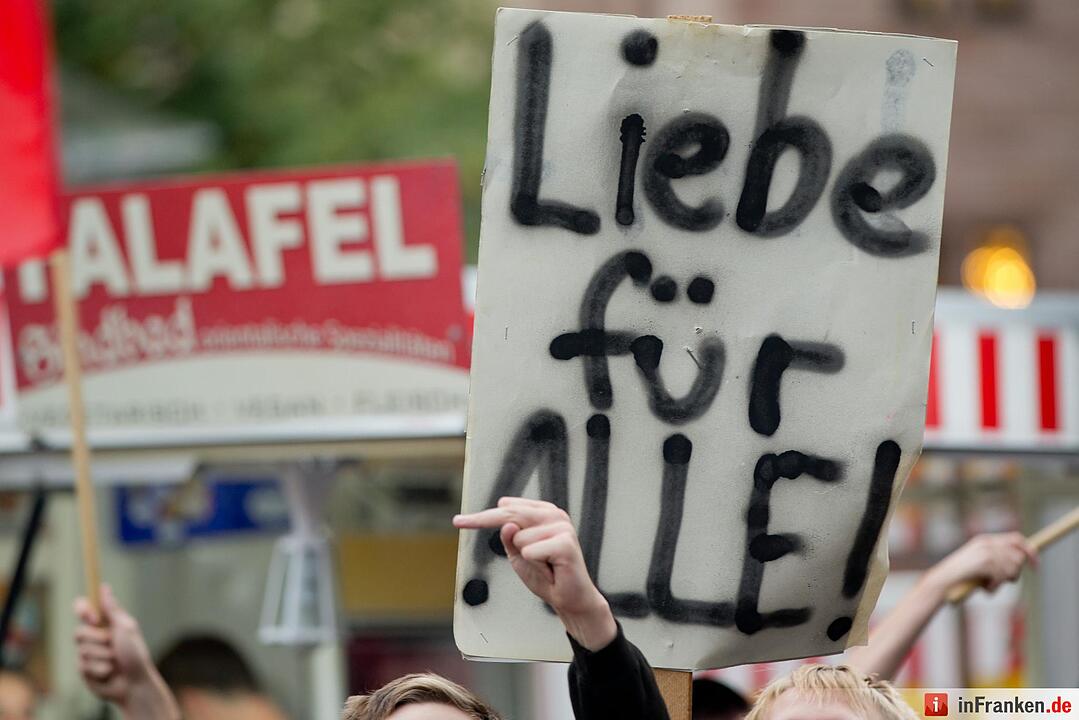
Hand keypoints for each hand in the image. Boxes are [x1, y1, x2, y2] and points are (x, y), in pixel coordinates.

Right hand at [74, 585, 180, 719]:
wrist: (134, 683)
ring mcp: (87, 654)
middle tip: (112, 644)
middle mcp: (94, 637)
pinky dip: (100, 668)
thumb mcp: (126, 628)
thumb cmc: (135, 653)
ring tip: (115, 661)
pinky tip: (109, 672)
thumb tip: (104, 587)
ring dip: (103, 655)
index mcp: (105, 624)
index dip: (83, 611)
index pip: (83, 610)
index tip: (93, 618)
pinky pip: (83, 665)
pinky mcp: (84, 670)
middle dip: (97, 639)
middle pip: (78, 631)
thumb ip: (112, 610)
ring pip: (82, 649)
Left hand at [454, 497, 616, 649]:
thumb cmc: (546, 576)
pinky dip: (535, 564)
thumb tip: (507, 525)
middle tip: (461, 525)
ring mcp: (561, 526)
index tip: (457, 521)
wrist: (570, 599)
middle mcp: (553, 514)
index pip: (507, 510)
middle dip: (483, 521)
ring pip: (519, 537)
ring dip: (527, 558)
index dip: (481, 517)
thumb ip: (510, 540)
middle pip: (509, 514)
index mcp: (543, 513)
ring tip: (544, 566)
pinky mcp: (566, 542)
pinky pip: (530, 551)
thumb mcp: (519, 557)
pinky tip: (551, 569)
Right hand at [927, 532, 1037, 595]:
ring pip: (1013, 567)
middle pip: (1018, 555)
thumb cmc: (961, 578)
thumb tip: (1020, 563)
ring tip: (989, 586)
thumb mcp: (980, 565)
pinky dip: (996, 586)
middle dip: (1016, 571)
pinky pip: (1003, 575)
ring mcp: (985, 552)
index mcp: (985, 540)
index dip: (1030, 551)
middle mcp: (987, 543)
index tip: (1036, 566)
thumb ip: (997, 560)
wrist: (941, 582)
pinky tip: (984, 588)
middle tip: (1003, 581)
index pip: (1017, 539)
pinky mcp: (984, 562)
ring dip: (1004, 581)